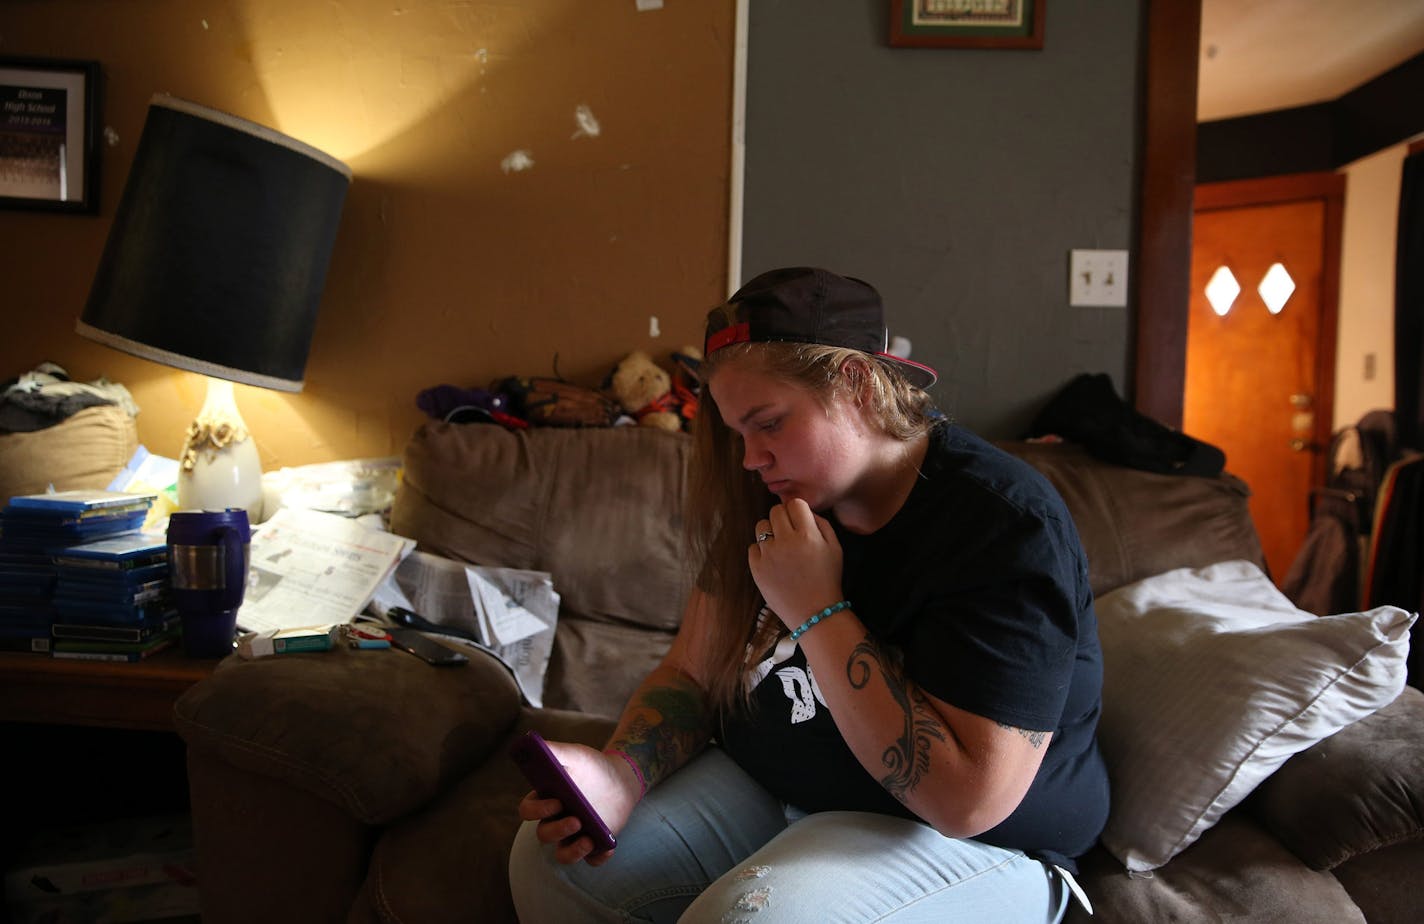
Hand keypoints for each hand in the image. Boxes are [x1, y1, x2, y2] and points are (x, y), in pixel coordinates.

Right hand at [515, 740, 639, 865]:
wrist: (621, 777)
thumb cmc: (592, 766)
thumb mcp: (575, 754)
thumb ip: (553, 750)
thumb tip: (532, 744)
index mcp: (545, 799)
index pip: (528, 810)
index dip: (537, 810)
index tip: (557, 801)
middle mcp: (555, 820)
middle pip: (544, 835)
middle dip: (558, 830)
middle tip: (577, 820)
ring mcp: (574, 835)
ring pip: (563, 854)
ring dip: (572, 853)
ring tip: (589, 839)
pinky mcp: (593, 844)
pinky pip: (591, 860)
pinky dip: (598, 858)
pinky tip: (607, 848)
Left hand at [748, 498, 843, 630]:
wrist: (814, 612)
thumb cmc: (827, 580)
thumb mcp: (836, 548)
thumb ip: (822, 524)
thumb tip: (805, 511)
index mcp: (807, 534)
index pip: (794, 503)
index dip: (797, 510)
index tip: (799, 520)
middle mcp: (786, 541)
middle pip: (775, 510)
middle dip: (783, 518)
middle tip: (789, 533)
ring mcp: (768, 554)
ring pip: (761, 526)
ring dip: (770, 532)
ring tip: (780, 547)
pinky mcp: (756, 568)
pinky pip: (753, 547)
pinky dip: (762, 552)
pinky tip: (774, 563)